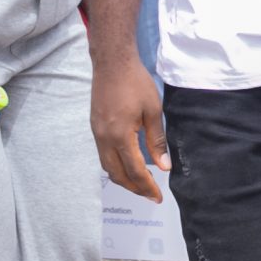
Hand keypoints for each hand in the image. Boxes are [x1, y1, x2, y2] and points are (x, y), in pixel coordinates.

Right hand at [91, 53, 169, 201]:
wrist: (112, 63)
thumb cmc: (136, 83)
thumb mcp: (153, 111)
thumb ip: (157, 140)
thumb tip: (164, 166)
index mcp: (121, 136)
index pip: (135, 170)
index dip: (147, 186)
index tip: (158, 197)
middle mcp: (105, 139)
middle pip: (118, 174)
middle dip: (134, 188)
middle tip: (151, 195)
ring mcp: (97, 134)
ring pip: (108, 167)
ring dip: (124, 179)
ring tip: (141, 184)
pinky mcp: (95, 128)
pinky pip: (104, 156)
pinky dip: (116, 166)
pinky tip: (127, 165)